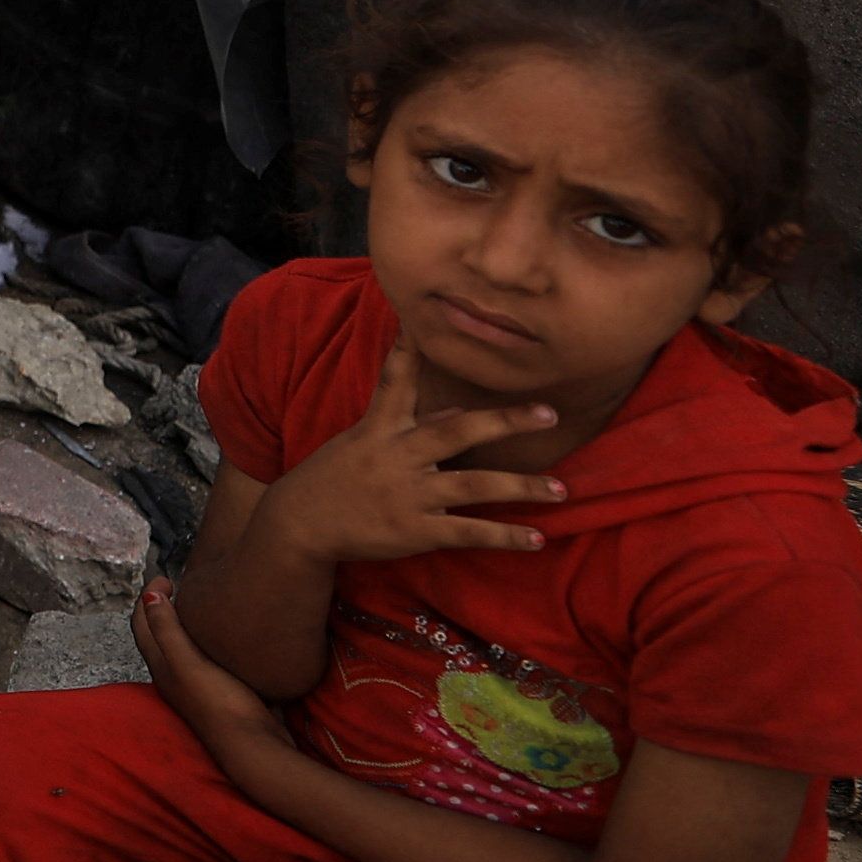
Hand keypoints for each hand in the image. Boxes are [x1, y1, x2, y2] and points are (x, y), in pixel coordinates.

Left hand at [136, 581, 296, 783]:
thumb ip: (167, 632)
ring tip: (205, 603)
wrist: (254, 747)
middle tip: (182, 584)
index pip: (142, 625)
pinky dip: (209, 640)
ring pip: (184, 647)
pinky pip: (208, 658)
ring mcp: (198, 685)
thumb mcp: (189, 665)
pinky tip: (229, 635)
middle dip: (163, 607)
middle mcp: (174, 676)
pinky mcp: (222, 691)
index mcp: (162, 667)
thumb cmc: (219, 705)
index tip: (165, 576)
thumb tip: (149, 597)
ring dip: (187, 623)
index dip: (147, 598)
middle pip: (159, 635)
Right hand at [266, 339, 563, 565]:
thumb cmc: (335, 477)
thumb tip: (456, 409)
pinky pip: (467, 532)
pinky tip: (536, 539)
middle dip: (503, 422)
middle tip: (549, 413)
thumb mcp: (364, 442)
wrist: (300, 525)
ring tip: (560, 488)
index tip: (424, 323)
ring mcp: (407, 494)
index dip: (409, 350)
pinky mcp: (414, 531)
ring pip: (473, 486)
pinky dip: (504, 536)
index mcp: (379, 428)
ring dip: (520, 487)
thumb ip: (412, 424)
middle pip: (455, 432)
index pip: (396, 382)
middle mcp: (397, 456)